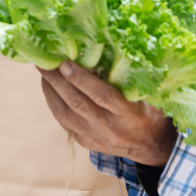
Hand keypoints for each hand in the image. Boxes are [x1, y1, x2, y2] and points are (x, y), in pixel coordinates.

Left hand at [38, 61, 177, 166]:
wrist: (153, 149)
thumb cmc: (152, 112)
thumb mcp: (150, 95)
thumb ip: (133, 77)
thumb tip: (112, 46)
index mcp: (129, 115)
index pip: (102, 95)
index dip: (82, 79)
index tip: (65, 62)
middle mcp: (110, 128)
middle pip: (77, 102)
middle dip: (57, 79)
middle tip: (43, 59)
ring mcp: (95, 137)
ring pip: (64, 112)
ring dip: (50, 89)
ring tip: (42, 69)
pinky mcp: (85, 142)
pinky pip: (62, 121)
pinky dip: (53, 101)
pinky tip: (48, 86)